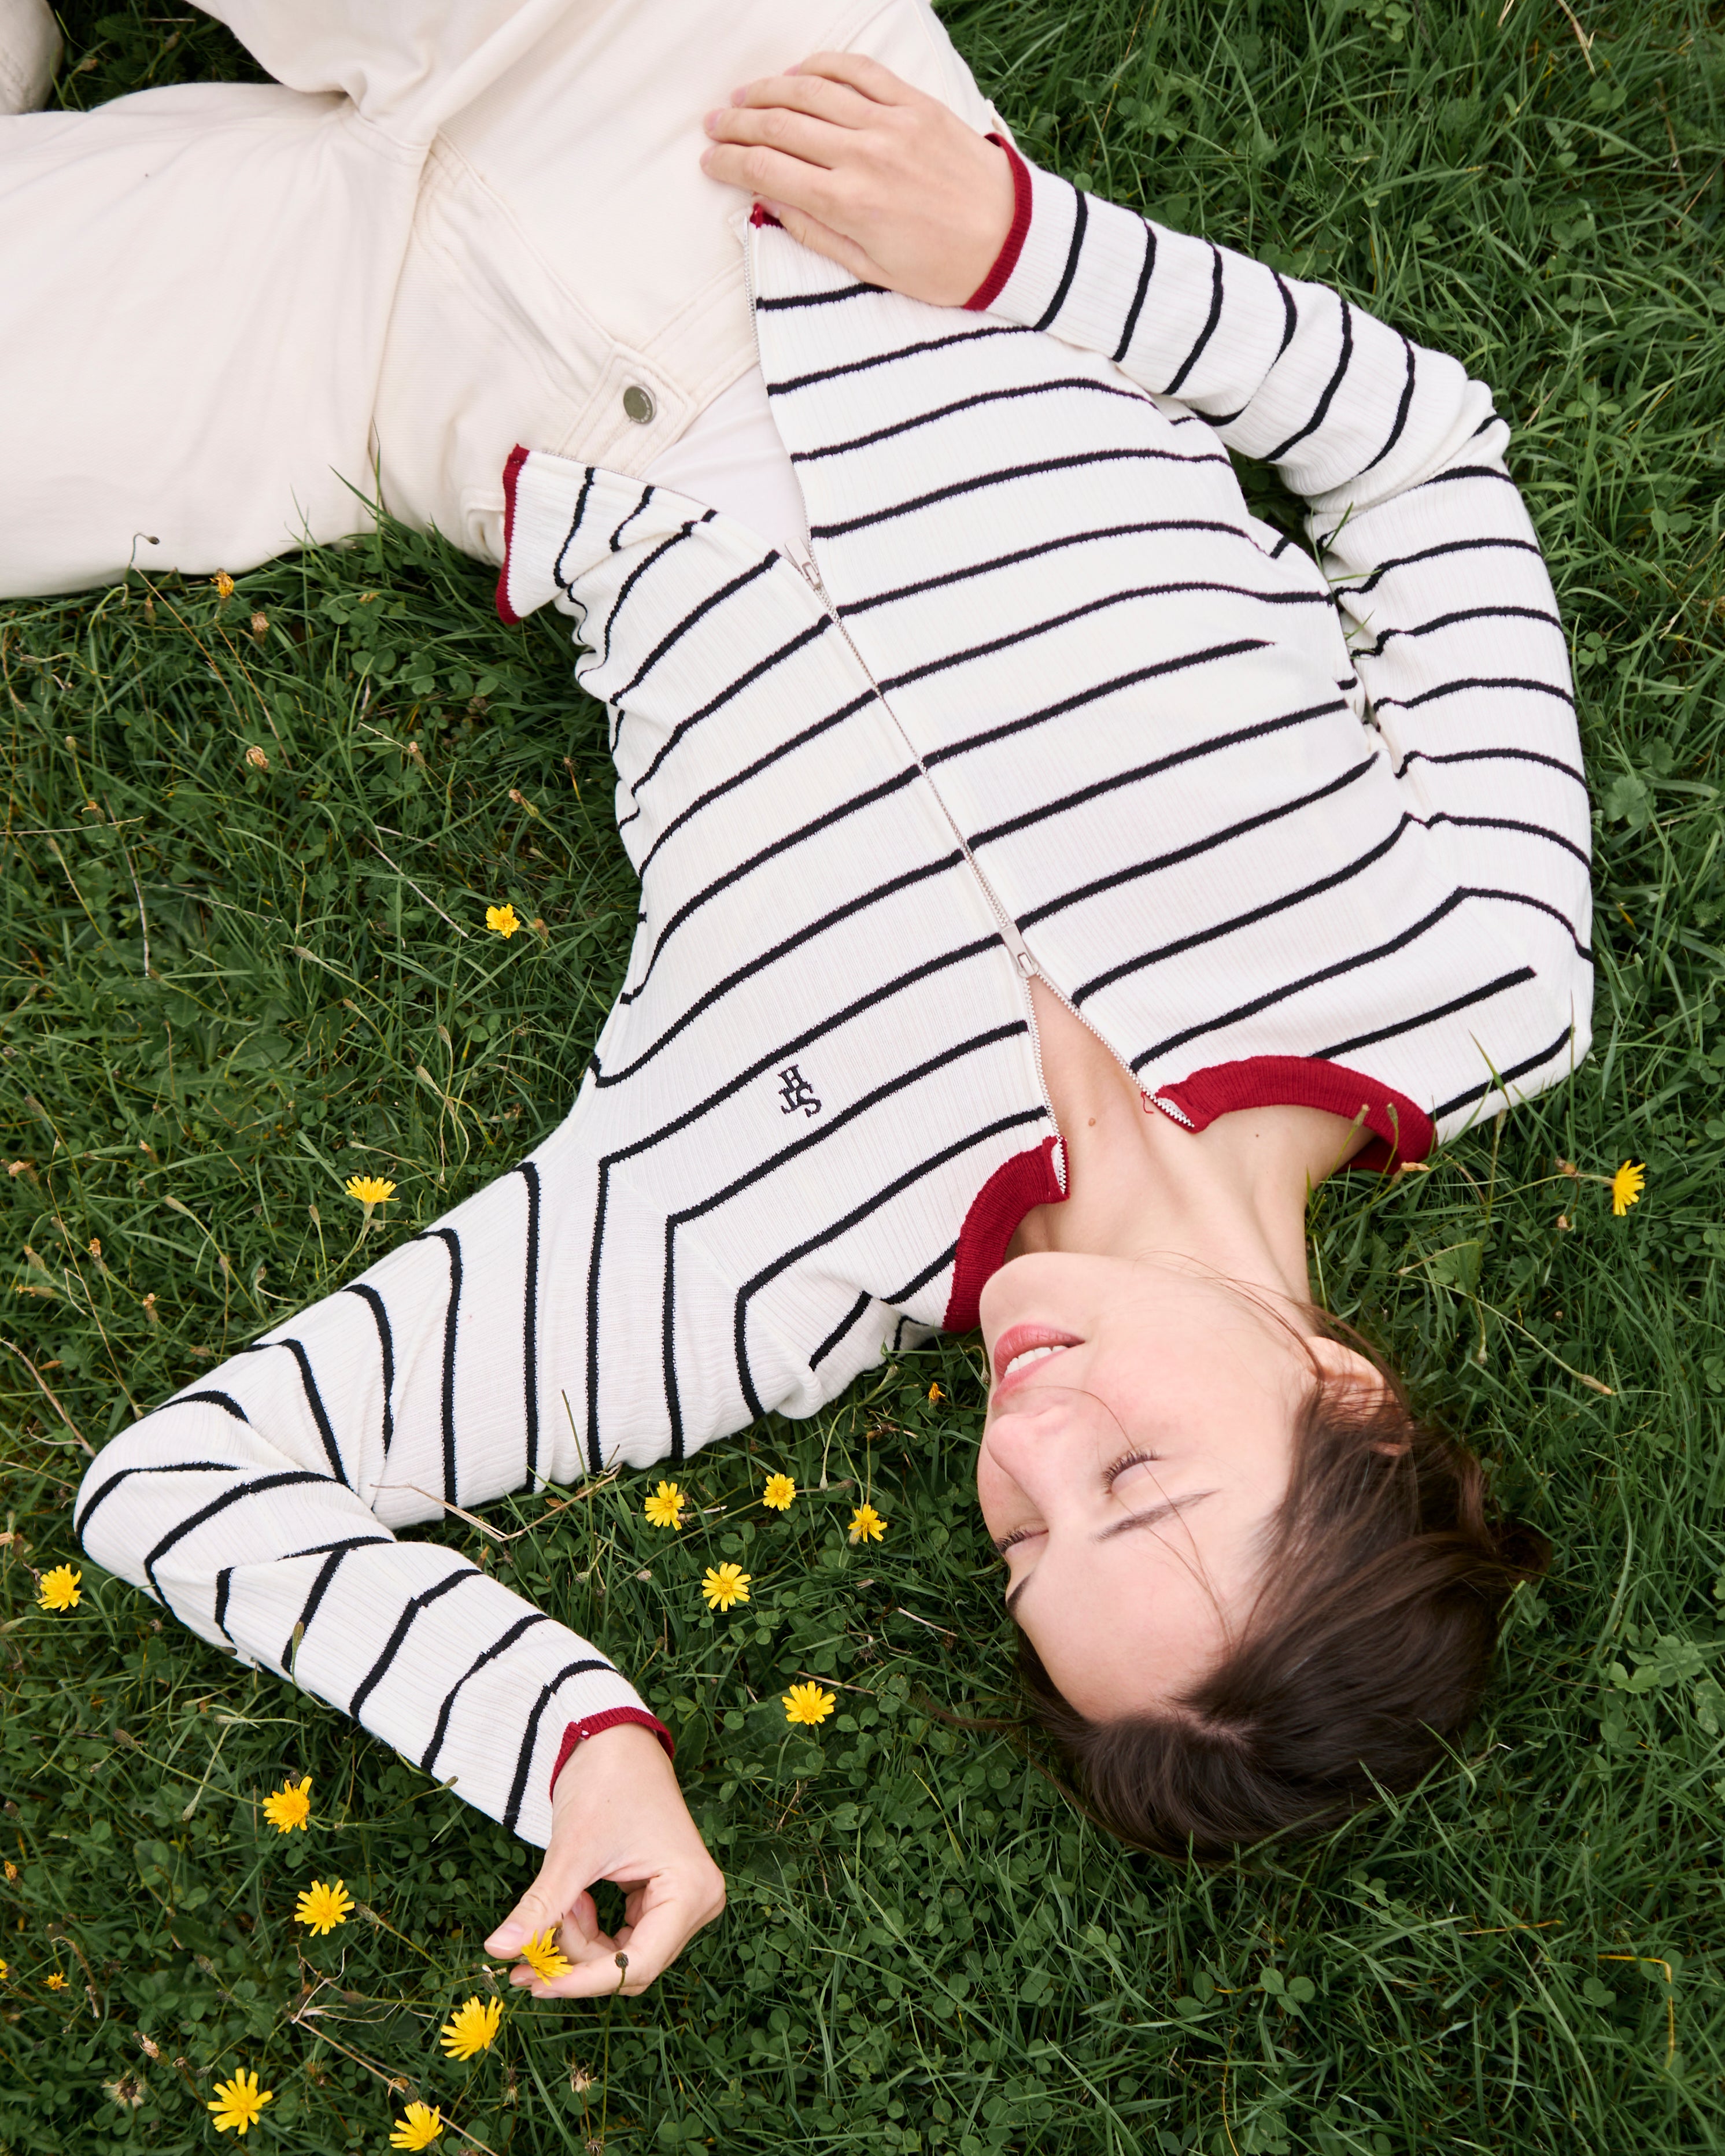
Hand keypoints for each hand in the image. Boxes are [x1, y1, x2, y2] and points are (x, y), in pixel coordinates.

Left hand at [483, 1723, 723, 1999]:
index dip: (583, 1981)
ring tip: (559, 1902)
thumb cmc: (605, 1781)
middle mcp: (698, 1901)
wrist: (613, 1739)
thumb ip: (540, 1907)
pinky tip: (575, 1900)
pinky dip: (590, 1928)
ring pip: (622, 1957)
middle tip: (535, 1937)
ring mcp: (683, 1901)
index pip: (636, 1965)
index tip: (535, 1981)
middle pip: (630, 1966)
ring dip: (581, 1940)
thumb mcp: (572, 1850)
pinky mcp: (665, 1898)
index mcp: (691, 1890)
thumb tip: (497, 1952)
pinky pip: (623, 1939)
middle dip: (578, 1956)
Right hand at [700, 52, 1015, 307]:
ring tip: (743, 97)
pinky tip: (798, 72)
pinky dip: (822, 66)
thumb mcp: (870, 270)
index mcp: (848, 203)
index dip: (730, 163)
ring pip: (811, 90)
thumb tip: (770, 204)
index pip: (768, 171)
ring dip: (768, 90)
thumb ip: (815, 234)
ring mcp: (890, 123)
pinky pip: (858, 72)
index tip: (710, 162)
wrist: (1011, 241)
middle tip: (713, 126)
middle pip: (780, 126)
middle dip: (737, 124)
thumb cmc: (942, 267)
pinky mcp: (915, 104)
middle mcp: (863, 156)